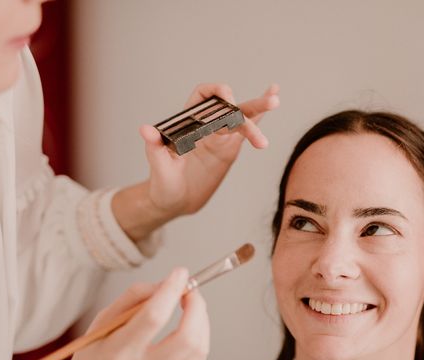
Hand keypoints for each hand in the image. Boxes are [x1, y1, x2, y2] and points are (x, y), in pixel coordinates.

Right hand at [17, 268, 208, 359]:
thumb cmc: (93, 356)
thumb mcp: (102, 321)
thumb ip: (133, 297)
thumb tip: (166, 284)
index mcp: (118, 352)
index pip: (154, 317)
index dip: (171, 290)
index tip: (180, 273)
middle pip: (185, 337)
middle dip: (196, 307)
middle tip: (191, 290)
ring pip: (197, 349)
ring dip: (201, 320)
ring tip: (192, 305)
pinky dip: (199, 337)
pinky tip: (191, 326)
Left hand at [141, 83, 279, 216]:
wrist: (175, 201)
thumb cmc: (163, 185)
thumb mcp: (159, 169)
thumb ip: (154, 148)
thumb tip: (146, 130)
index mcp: (188, 123)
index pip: (203, 96)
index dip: (216, 94)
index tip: (228, 101)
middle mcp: (205, 125)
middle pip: (229, 106)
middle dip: (249, 104)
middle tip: (270, 103)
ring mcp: (220, 136)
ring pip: (243, 117)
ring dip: (261, 107)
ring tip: (276, 99)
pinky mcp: (230, 148)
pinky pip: (247, 128)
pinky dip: (261, 115)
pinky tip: (274, 96)